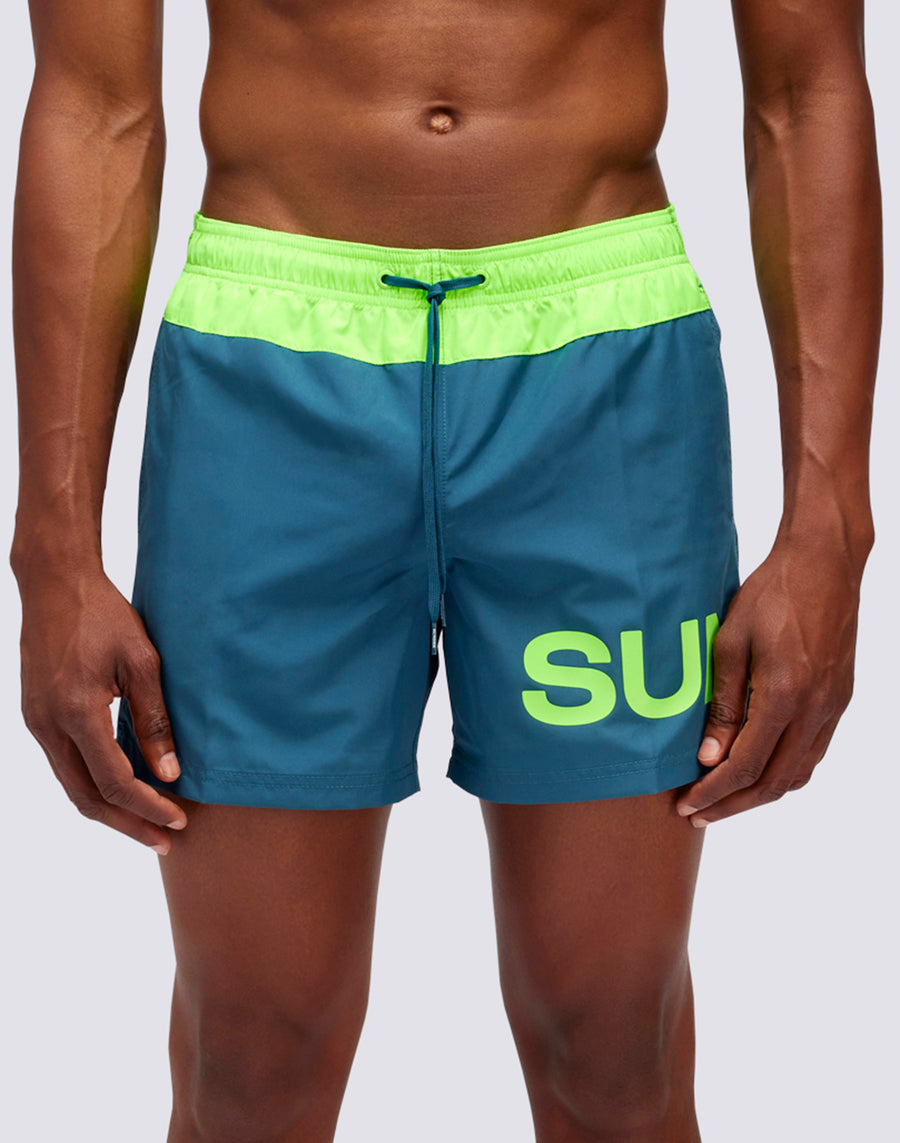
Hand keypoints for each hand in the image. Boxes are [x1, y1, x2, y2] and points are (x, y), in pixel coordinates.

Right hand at [16, 565, 187, 851]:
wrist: (55, 584)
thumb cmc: (105, 615)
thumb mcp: (143, 661)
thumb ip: (155, 720)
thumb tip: (170, 773)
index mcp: (77, 711)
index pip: (115, 782)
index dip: (148, 807)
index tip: (179, 818)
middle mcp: (49, 725)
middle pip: (87, 798)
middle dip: (128, 825)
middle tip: (165, 840)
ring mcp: (36, 723)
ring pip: (72, 786)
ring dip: (110, 811)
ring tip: (148, 824)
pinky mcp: (35, 716)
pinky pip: (64, 766)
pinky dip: (93, 786)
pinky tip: (122, 789)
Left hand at [676, 534, 865, 825]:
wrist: (825, 564)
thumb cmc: (771, 594)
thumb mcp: (731, 643)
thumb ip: (723, 704)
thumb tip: (709, 757)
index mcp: (786, 695)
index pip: (746, 766)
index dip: (714, 793)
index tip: (686, 805)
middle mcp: (816, 709)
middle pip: (774, 782)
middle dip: (734, 805)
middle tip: (698, 815)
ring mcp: (833, 706)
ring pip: (798, 773)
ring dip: (760, 794)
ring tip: (724, 800)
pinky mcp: (839, 699)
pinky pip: (812, 752)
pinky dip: (784, 772)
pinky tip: (758, 770)